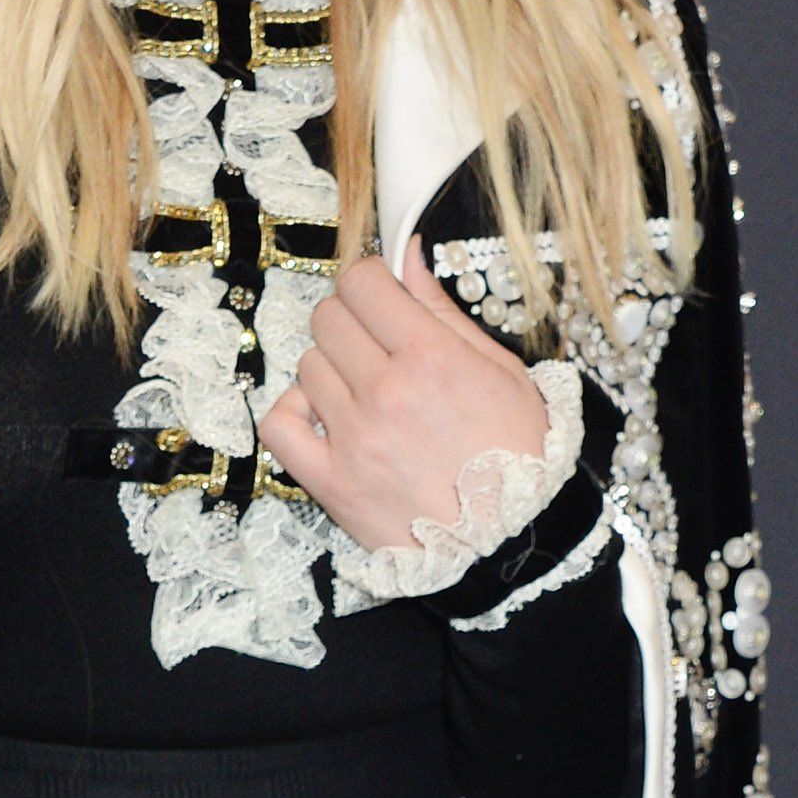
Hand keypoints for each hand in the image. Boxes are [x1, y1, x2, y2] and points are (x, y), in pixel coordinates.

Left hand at [257, 238, 549, 556]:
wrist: (513, 541)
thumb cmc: (519, 456)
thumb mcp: (502, 371)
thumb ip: (443, 310)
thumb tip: (406, 256)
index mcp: (431, 357)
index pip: (362, 282)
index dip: (371, 282)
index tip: (382, 297)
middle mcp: (386, 392)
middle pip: (328, 318)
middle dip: (350, 321)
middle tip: (375, 345)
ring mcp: (353, 439)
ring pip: (306, 366)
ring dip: (330, 370)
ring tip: (364, 393)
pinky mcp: (332, 483)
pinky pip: (278, 425)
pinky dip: (292, 413)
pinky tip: (323, 417)